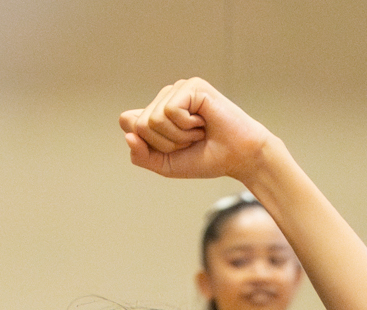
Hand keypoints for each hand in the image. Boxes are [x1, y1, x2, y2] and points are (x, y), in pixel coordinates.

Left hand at [120, 78, 274, 182]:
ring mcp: (179, 89)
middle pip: (140, 124)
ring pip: (154, 119)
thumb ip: (141, 155)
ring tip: (197, 132)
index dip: (147, 144)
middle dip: (165, 143)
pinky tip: (203, 122)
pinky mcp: (192, 86)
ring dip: (177, 136)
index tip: (174, 149)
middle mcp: (166, 96)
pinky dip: (186, 126)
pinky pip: (170, 111)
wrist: (238, 158)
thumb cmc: (206, 159)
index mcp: (157, 111)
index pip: (129, 123)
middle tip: (190, 141)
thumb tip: (128, 133)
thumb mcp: (166, 165)